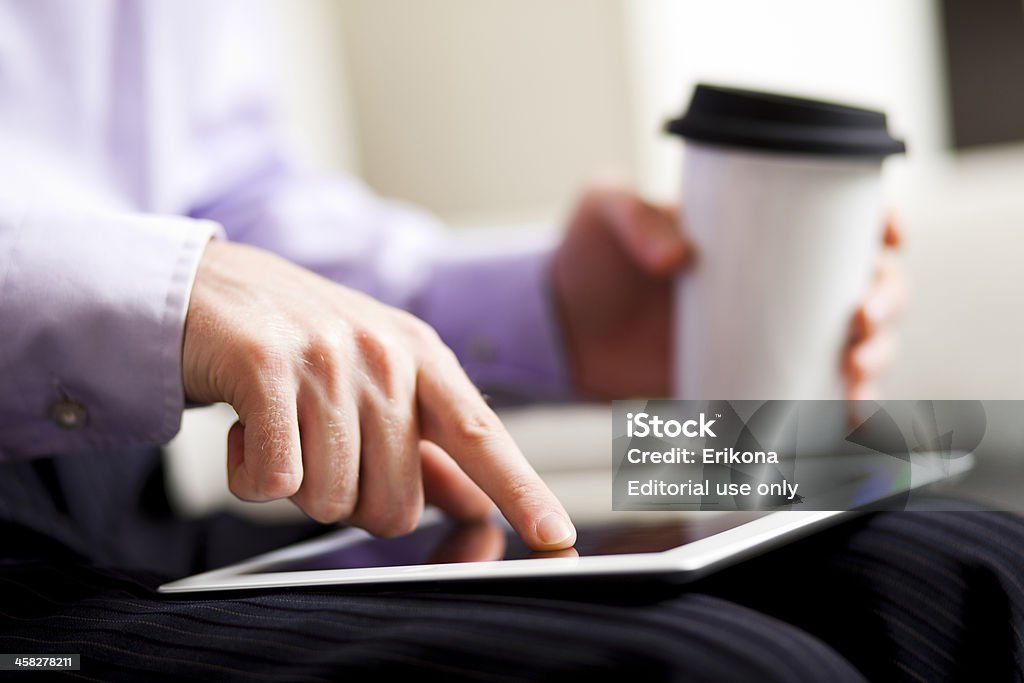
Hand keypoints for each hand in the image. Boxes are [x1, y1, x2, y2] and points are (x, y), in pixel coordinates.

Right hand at [182, 240, 575, 549]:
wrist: (207, 285)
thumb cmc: (298, 340)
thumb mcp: (376, 379)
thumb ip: (426, 444)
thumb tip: (475, 501)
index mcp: (422, 357)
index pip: (482, 436)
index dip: (522, 491)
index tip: (556, 538)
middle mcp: (385, 355)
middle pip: (396, 504)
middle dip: (354, 500)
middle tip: (320, 450)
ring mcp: (328, 358)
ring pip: (332, 499)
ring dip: (299, 486)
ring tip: (282, 430)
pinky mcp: (265, 366)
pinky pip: (275, 481)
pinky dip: (252, 476)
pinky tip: (246, 432)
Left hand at [551, 184, 905, 398]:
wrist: (559, 327)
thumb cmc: (585, 257)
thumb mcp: (604, 212)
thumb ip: (632, 218)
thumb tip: (677, 257)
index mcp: (755, 226)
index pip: (838, 217)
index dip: (879, 224)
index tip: (887, 238)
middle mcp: (775, 279)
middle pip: (863, 283)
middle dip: (886, 301)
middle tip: (861, 320)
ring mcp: (767, 332)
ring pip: (853, 341)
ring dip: (876, 356)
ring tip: (856, 371)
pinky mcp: (749, 377)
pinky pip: (814, 394)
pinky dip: (841, 408)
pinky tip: (851, 418)